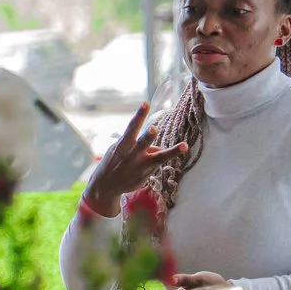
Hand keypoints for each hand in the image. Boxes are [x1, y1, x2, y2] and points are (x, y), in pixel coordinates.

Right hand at [82, 103, 185, 217]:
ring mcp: (141, 166)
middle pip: (143, 142)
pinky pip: (159, 163)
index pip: (132, 127)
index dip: (139, 115)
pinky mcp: (147, 175)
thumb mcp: (118, 150)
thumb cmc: (114, 161)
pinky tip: (179, 149)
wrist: (106, 185)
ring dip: (172, 151)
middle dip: (148, 136)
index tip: (145, 104)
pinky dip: (167, 155)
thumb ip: (136, 145)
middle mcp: (132, 155)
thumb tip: (156, 147)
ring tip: (184, 146)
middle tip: (153, 129)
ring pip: (159, 157)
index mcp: (123, 145)